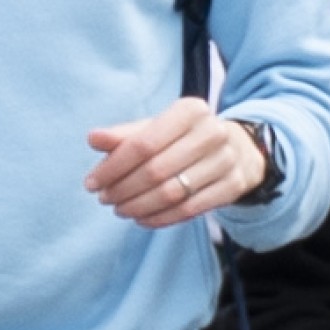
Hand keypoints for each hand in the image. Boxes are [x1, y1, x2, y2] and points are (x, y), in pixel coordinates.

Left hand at [84, 99, 263, 230]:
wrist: (238, 149)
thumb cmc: (184, 138)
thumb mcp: (156, 129)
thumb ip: (125, 136)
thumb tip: (93, 138)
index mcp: (190, 110)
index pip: (143, 143)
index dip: (113, 166)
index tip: (92, 182)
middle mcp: (212, 132)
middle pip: (155, 170)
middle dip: (123, 189)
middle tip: (104, 199)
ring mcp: (226, 160)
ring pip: (172, 193)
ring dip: (138, 206)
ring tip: (120, 210)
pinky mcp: (233, 186)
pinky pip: (189, 210)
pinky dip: (160, 218)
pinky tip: (142, 219)